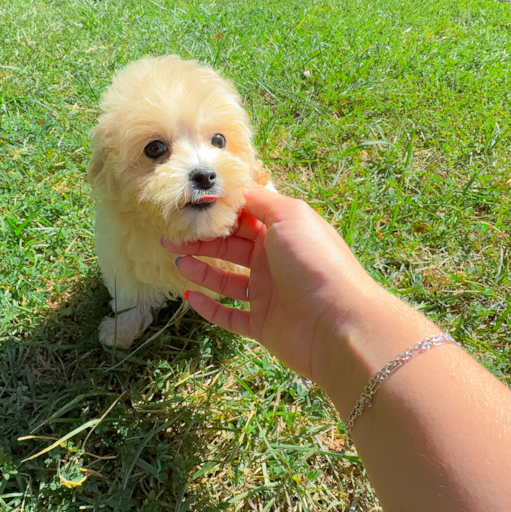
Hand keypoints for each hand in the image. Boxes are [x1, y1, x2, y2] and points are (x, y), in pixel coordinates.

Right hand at [162, 188, 401, 390]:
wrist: (339, 323)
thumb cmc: (316, 262)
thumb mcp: (289, 216)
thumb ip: (259, 200)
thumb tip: (235, 186)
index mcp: (283, 232)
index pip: (245, 216)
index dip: (218, 211)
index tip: (189, 205)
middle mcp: (275, 260)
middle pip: (230, 246)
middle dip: (201, 240)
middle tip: (170, 235)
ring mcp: (269, 294)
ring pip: (226, 280)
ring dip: (201, 269)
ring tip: (177, 260)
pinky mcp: (263, 325)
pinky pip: (230, 316)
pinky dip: (209, 308)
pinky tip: (190, 296)